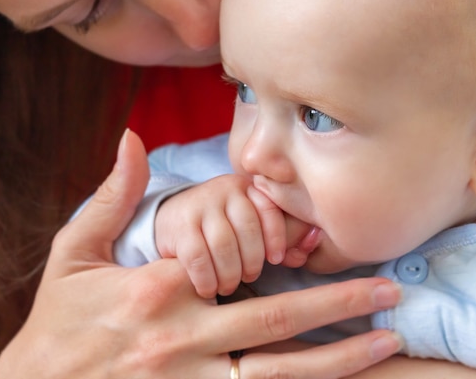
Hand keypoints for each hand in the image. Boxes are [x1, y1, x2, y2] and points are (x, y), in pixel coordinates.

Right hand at [0, 129, 402, 378]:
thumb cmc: (57, 324)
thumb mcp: (75, 253)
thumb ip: (114, 197)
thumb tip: (132, 138)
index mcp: (160, 287)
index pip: (236, 257)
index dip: (283, 246)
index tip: (321, 237)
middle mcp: (183, 337)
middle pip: (276, 318)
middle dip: (340, 304)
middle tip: (388, 291)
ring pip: (280, 370)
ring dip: (339, 357)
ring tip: (386, 341)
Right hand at [156, 174, 286, 297]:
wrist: (171, 219)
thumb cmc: (221, 228)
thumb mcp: (249, 226)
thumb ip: (278, 239)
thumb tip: (304, 254)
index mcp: (247, 187)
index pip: (269, 209)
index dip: (277, 237)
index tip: (277, 260)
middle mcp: (224, 189)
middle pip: (248, 229)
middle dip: (252, 261)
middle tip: (248, 278)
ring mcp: (199, 205)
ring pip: (224, 245)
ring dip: (230, 274)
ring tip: (228, 286)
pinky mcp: (179, 225)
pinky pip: (199, 256)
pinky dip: (207, 278)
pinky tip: (208, 288)